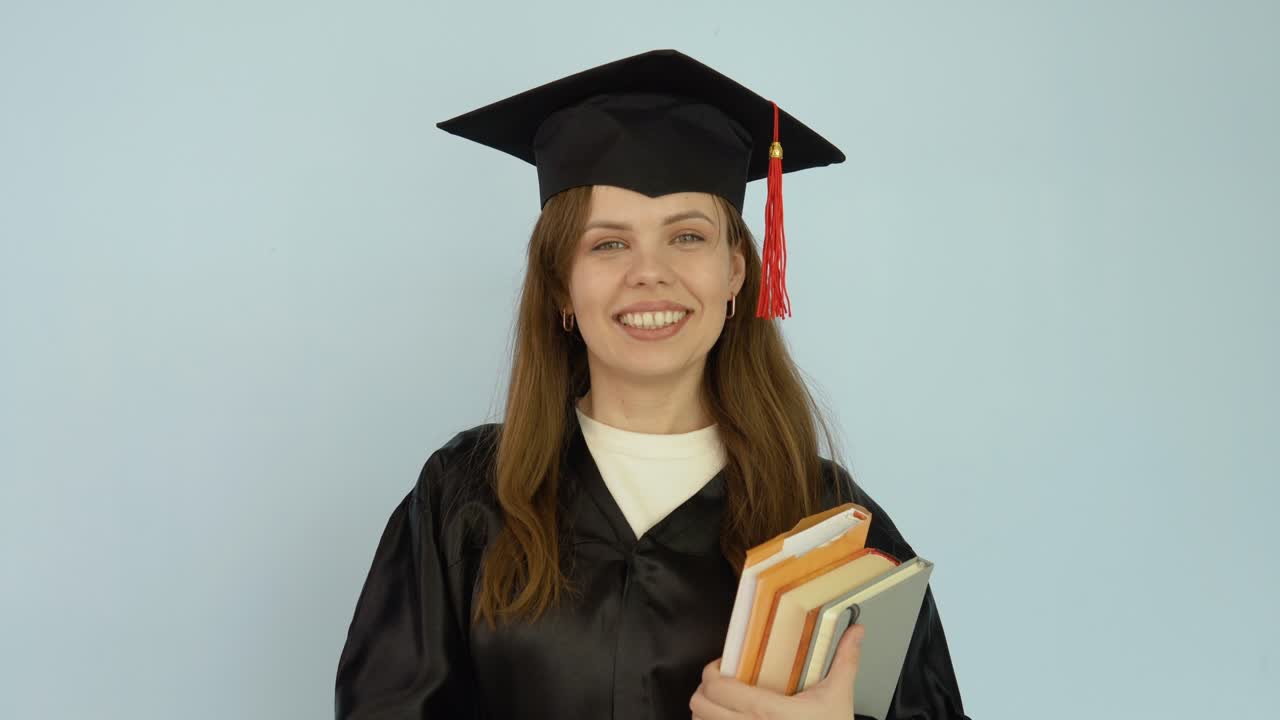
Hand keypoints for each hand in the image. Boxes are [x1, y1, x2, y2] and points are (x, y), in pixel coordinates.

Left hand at [690, 624, 863, 719]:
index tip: (723, 665)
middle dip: (704, 690)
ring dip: (706, 711)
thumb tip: (855, 632)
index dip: (711, 672)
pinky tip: (727, 719)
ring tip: (721, 703)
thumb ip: (845, 660)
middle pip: (699, 705)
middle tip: (719, 683)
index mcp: (767, 711)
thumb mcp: (838, 696)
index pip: (717, 687)